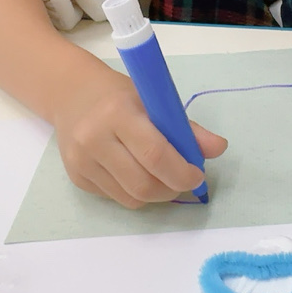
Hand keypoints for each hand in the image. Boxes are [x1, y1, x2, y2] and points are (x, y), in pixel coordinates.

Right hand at [54, 69, 227, 207]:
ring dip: (157, 194)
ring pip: (131, 198)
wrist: (72, 95)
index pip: (155, 154)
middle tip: (185, 181)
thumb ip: (187, 127)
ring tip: (164, 178)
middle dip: (172, 189)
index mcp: (118, 113)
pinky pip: (116, 198)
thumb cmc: (120, 95)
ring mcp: (81, 162)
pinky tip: (138, 173)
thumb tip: (219, 148)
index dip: (181, 172)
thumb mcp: (154, 100)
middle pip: (142, 184)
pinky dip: (135, 192)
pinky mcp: (76, 179)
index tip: (197, 175)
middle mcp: (94, 139)